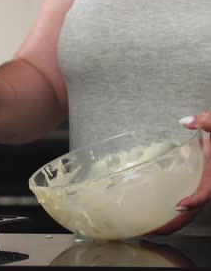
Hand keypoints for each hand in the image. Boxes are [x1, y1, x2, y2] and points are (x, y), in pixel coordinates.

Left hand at [147, 112, 210, 234]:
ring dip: (172, 223)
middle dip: (174, 223)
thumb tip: (185, 121)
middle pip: (194, 210)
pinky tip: (157, 217)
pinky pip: (187, 204)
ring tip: (148, 230)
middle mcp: (209, 184)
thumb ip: (207, 122)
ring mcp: (203, 187)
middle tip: (151, 231)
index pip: (207, 191)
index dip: (195, 200)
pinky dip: (174, 214)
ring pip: (190, 211)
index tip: (178, 205)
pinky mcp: (198, 186)